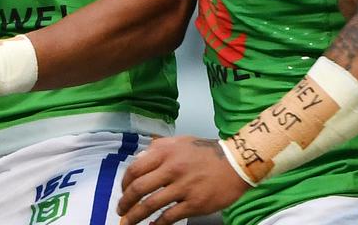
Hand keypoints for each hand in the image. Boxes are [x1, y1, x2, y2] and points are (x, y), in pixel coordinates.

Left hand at [116, 136, 250, 224]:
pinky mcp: (194, 204)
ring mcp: (183, 187)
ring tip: (128, 222)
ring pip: (150, 205)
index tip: (123, 191)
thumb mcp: (181, 142)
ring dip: (135, 216)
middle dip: (125, 202)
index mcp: (166, 152)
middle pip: (138, 188)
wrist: (236, 163)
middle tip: (121, 210)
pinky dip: (156, 224)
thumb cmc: (206, 152)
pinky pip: (169, 217)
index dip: (124, 183)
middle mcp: (171, 169)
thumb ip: (159, 148)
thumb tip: (139, 160)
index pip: (135, 168)